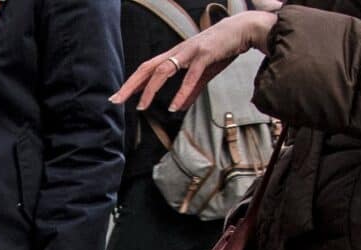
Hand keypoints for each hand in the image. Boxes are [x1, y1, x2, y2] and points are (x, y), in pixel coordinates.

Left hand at [114, 10, 273, 112]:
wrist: (244, 30)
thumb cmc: (222, 49)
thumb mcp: (204, 73)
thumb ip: (191, 91)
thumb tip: (179, 108)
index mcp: (175, 55)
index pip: (147, 68)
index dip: (132, 82)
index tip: (118, 97)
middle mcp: (178, 51)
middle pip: (148, 67)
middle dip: (130, 85)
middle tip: (115, 101)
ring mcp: (191, 51)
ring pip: (164, 70)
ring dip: (151, 89)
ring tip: (141, 107)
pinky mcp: (206, 54)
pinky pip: (191, 75)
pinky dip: (181, 92)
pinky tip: (174, 106)